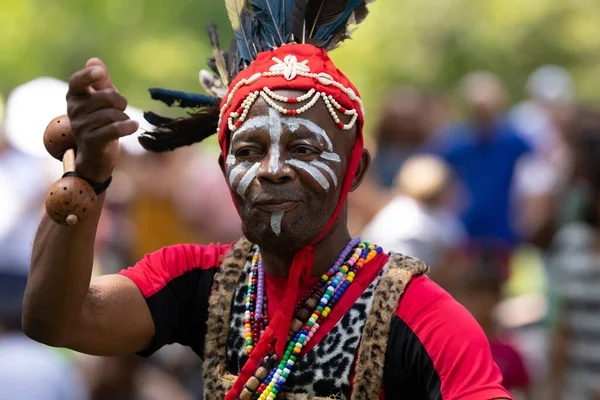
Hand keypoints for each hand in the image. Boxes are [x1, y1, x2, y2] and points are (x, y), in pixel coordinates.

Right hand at [66, 58, 138, 182]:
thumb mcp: (101, 101)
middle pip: (107, 97)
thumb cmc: (100, 123)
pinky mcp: (91, 141)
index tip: (100, 73)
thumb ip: (101, 82)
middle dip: (121, 102)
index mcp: (74, 96)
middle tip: (121, 109)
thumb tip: (94, 60)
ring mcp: (81, 126)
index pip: (77, 81)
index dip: (88, 76)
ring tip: (122, 123)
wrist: (96, 156)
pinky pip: (115, 128)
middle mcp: (74, 110)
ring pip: (113, 114)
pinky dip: (128, 126)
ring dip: (124, 118)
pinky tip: (134, 126)